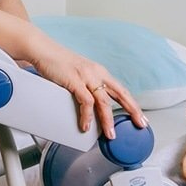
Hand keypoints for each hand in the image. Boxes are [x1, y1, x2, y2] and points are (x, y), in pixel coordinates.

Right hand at [29, 39, 144, 138]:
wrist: (43, 50)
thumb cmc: (58, 64)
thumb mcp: (79, 75)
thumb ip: (88, 88)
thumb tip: (93, 107)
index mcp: (100, 72)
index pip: (122, 90)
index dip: (133, 104)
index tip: (141, 117)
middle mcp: (97, 73)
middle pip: (121, 94)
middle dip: (133, 110)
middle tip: (141, 124)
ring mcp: (86, 76)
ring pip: (104, 102)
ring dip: (108, 120)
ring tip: (110, 134)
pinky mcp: (74, 80)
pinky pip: (85, 102)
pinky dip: (87, 116)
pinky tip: (85, 125)